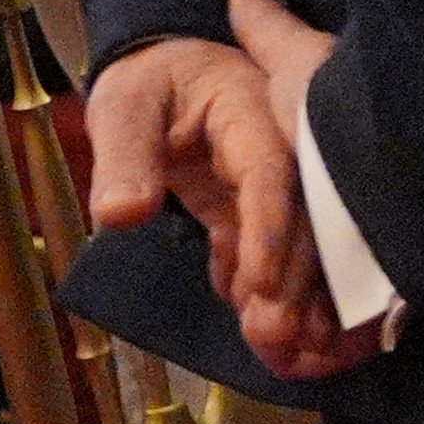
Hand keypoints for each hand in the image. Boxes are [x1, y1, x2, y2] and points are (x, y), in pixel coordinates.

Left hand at [85, 25, 370, 384]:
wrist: (168, 73)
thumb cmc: (148, 84)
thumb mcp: (123, 105)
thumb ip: (123, 156)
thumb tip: (121, 215)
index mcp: (249, 108)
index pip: (269, 169)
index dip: (271, 226)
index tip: (262, 283)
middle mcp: (279, 145)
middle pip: (302, 213)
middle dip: (295, 278)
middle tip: (281, 335)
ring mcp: (276, 182)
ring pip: (301, 241)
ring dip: (296, 297)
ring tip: (287, 349)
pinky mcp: (261, 213)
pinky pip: (275, 256)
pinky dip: (273, 295)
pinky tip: (273, 339)